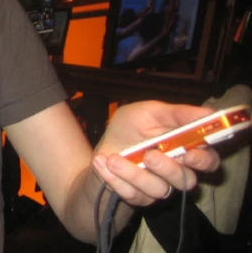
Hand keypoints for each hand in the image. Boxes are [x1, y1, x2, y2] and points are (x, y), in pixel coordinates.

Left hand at [91, 101, 220, 206]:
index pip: (208, 161)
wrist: (102, 150)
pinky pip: (133, 194)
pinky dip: (115, 177)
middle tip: (150, 155)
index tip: (190, 154)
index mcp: (185, 150)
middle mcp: (176, 172)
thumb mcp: (148, 112)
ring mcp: (159, 187)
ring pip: (159, 189)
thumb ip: (177, 114)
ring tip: (114, 158)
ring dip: (134, 173)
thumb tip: (209, 113)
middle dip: (168, 168)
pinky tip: (103, 163)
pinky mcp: (140, 198)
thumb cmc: (129, 128)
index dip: (204, 160)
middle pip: (187, 180)